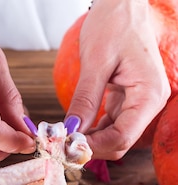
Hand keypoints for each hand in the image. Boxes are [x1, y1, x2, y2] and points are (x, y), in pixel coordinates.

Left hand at [66, 0, 170, 160]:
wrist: (121, 6)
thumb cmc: (114, 25)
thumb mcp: (96, 62)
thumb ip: (85, 99)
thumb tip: (72, 131)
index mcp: (149, 94)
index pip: (122, 137)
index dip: (93, 147)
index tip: (64, 148)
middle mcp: (148, 102)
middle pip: (119, 142)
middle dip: (89, 148)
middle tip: (58, 147)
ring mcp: (138, 103)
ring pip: (112, 136)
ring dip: (87, 141)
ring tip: (60, 139)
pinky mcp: (125, 100)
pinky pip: (108, 124)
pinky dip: (90, 130)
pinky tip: (70, 129)